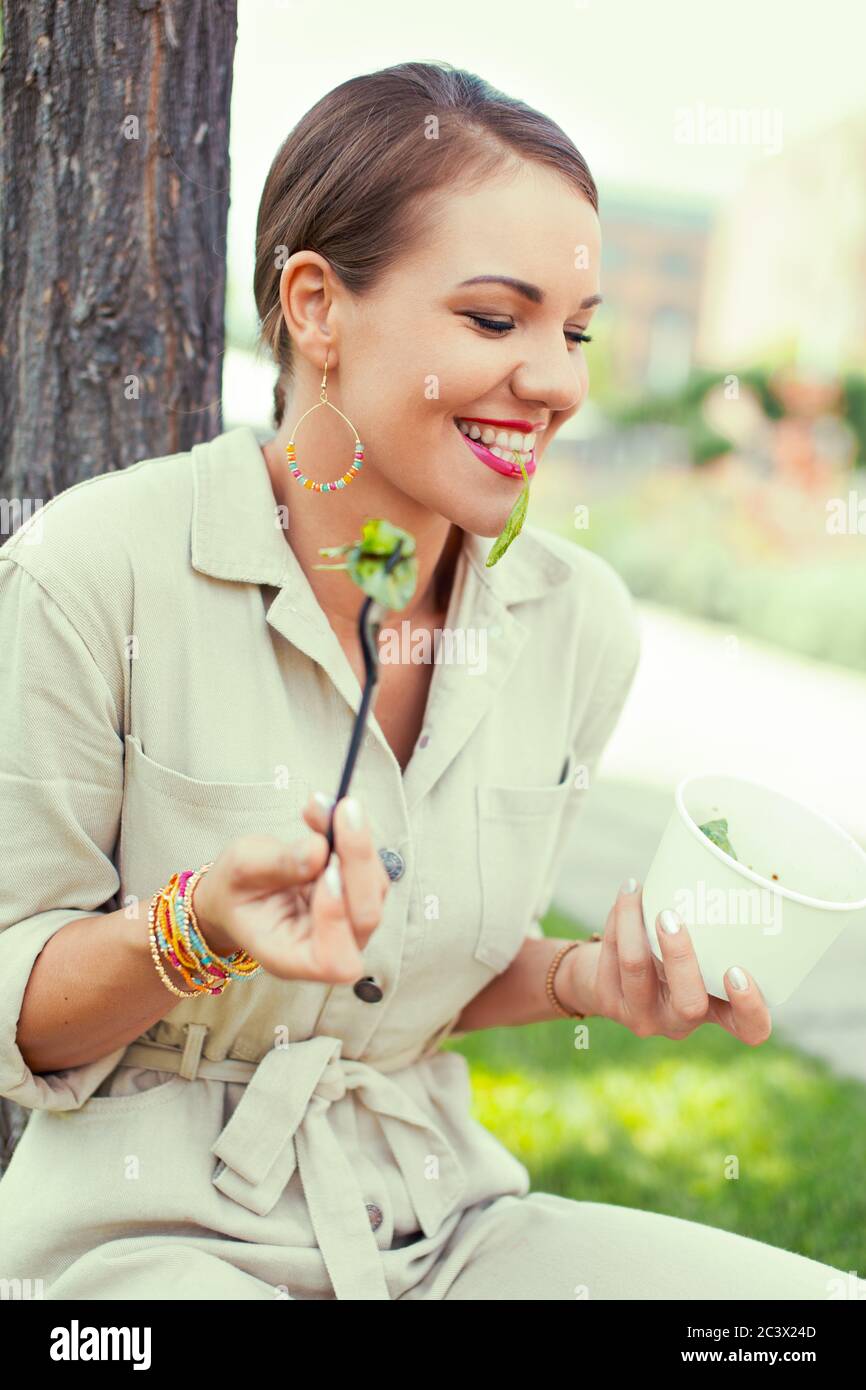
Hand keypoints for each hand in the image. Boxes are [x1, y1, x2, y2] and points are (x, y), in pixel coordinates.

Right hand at [192, 794, 390, 982]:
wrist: (238, 890)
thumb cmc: (234, 888)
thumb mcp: (241, 869)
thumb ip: (278, 864)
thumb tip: (319, 849)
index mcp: (289, 958)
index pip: (332, 959)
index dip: (337, 918)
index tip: (327, 870)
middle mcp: (325, 948)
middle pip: (365, 917)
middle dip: (358, 860)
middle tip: (344, 810)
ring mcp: (347, 926)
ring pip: (375, 890)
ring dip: (357, 842)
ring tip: (326, 807)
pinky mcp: (357, 900)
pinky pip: (371, 870)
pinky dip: (355, 837)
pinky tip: (330, 814)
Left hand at [566, 878, 771, 1044]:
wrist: (603, 979)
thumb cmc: (665, 955)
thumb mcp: (696, 950)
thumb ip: (711, 931)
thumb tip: (721, 867)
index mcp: (716, 1010)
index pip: (750, 1029)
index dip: (750, 1008)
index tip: (738, 971)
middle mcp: (682, 1021)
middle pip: (689, 1005)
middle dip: (681, 958)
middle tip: (671, 917)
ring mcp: (644, 1016)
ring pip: (637, 970)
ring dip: (635, 923)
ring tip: (637, 891)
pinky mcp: (609, 1002)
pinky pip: (612, 955)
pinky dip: (620, 918)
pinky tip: (626, 895)